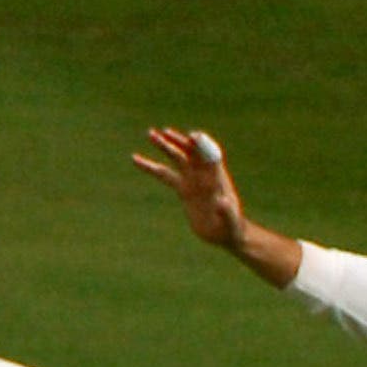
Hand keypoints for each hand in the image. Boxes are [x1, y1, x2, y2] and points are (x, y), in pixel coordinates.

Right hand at [132, 127, 301, 284]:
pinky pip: (164, 174)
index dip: (203, 145)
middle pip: (190, 153)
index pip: (210, 156)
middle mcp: (204, 176)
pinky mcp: (183, 189)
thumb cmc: (231, 229)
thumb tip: (222, 203)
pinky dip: (151, 167)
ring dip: (165, 146)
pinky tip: (135, 158)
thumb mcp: (230, 222)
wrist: (226, 234)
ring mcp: (193, 181)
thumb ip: (227, 213)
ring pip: (177, 159)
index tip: (192, 136)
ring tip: (150, 134)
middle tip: (163, 132)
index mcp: (218, 180)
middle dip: (178, 142)